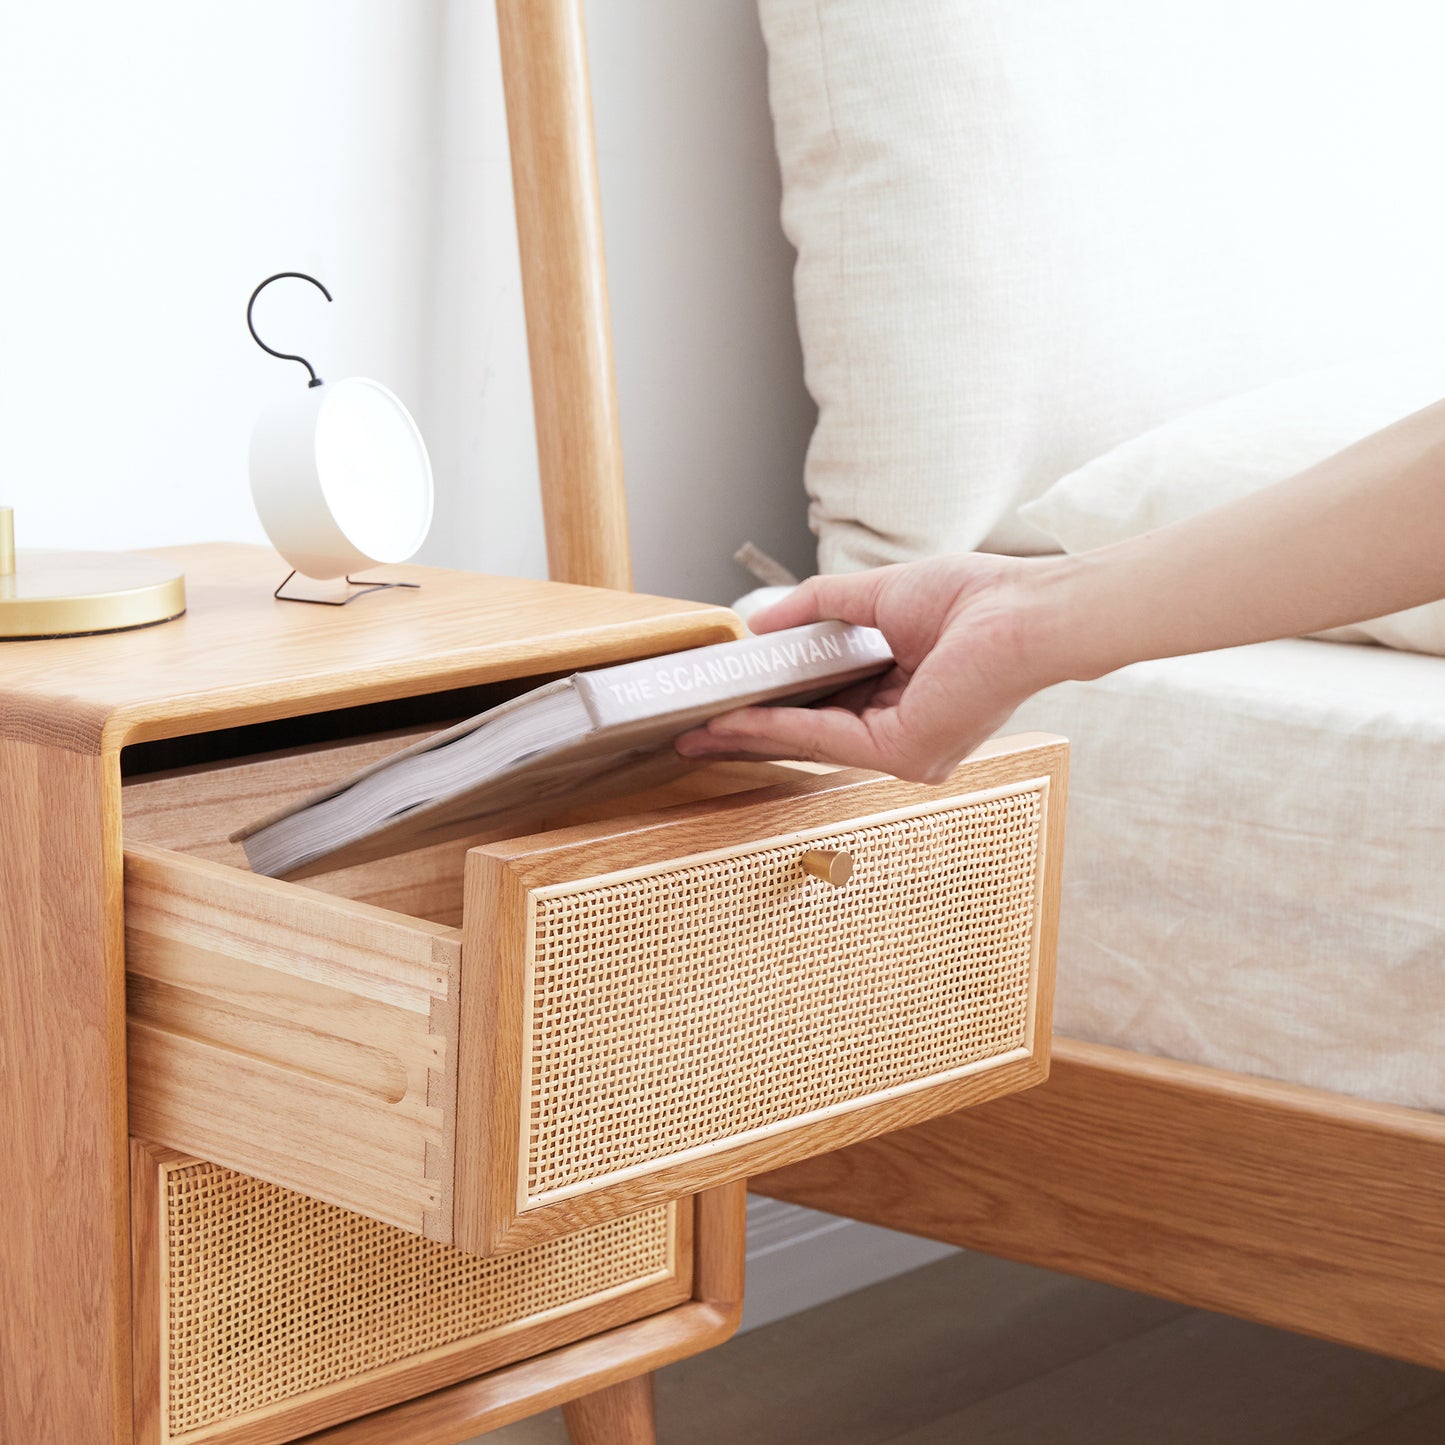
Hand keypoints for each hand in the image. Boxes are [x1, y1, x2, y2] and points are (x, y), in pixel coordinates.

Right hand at [675, 554, 1062, 781]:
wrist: (1023, 611)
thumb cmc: (976, 600)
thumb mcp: (876, 596)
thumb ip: (817, 607)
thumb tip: (758, 621)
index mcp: (904, 703)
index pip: (824, 711)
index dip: (771, 708)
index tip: (725, 706)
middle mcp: (905, 738)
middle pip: (808, 736)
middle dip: (747, 736)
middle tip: (695, 734)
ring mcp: (905, 753)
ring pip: (810, 743)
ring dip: (751, 737)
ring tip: (699, 732)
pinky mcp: (903, 753)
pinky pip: (825, 740)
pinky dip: (776, 729)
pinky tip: (737, 721)